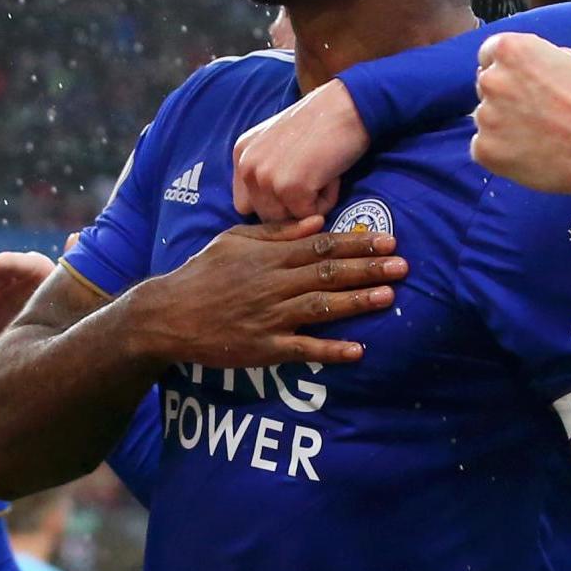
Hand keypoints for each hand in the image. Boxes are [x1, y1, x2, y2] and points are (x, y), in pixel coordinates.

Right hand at [127, 217, 403, 368]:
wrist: (168, 315)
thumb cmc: (202, 273)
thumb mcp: (234, 240)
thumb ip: (276, 231)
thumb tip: (317, 220)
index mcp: (268, 256)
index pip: (320, 246)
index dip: (356, 244)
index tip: (387, 240)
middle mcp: (272, 284)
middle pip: (327, 273)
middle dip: (367, 268)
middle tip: (403, 265)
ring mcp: (268, 317)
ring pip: (320, 307)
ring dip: (357, 302)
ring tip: (389, 297)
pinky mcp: (262, 348)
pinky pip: (301, 349)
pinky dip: (330, 350)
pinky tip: (357, 351)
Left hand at [232, 82, 368, 221]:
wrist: (349, 105)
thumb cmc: (322, 123)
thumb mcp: (278, 143)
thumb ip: (265, 171)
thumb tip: (271, 212)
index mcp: (242, 154)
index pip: (245, 205)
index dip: (273, 204)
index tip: (295, 188)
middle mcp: (248, 165)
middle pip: (266, 216)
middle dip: (293, 205)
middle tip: (314, 172)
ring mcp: (267, 177)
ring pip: (287, 220)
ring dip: (310, 205)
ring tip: (322, 172)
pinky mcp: (291, 188)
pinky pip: (310, 216)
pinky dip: (327, 201)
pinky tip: (331, 174)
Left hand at [472, 32, 570, 198]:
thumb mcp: (566, 60)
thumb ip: (532, 59)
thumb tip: (516, 67)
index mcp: (510, 50)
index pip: (489, 55)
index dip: (506, 70)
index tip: (519, 84)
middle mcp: (492, 79)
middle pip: (486, 86)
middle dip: (503, 97)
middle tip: (534, 114)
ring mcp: (485, 116)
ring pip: (485, 118)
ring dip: (502, 125)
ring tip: (536, 135)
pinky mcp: (484, 149)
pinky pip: (484, 146)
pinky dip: (501, 152)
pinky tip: (529, 153)